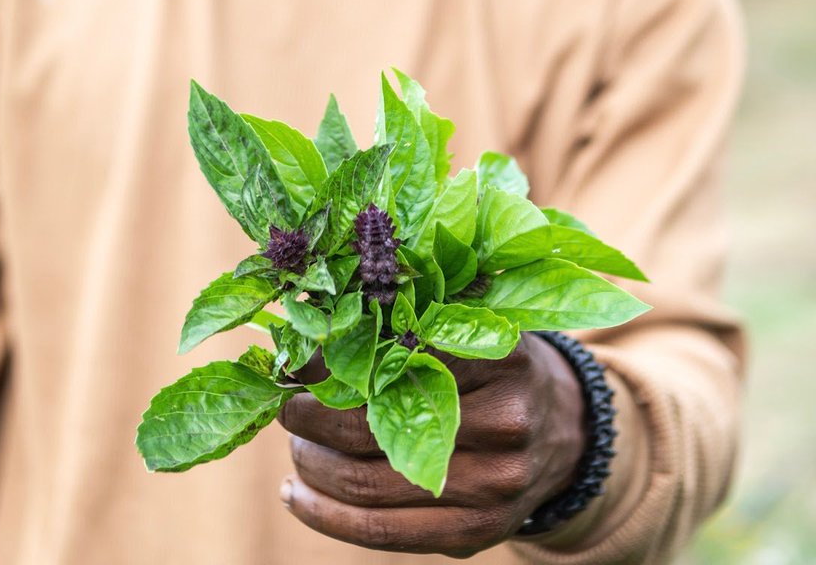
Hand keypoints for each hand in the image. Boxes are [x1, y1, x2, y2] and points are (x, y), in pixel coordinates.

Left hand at [277, 332, 586, 557]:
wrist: (562, 427)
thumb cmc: (495, 362)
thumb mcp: (467, 322)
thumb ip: (405, 319)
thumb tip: (312, 314)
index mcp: (500, 357)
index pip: (395, 360)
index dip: (332, 364)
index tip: (293, 358)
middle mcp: (505, 424)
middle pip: (376, 426)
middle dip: (313, 416)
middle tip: (286, 401)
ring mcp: (494, 488)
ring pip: (370, 484)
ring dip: (313, 464)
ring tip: (294, 443)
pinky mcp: (476, 534)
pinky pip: (383, 533)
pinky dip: (327, 516)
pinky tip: (296, 493)